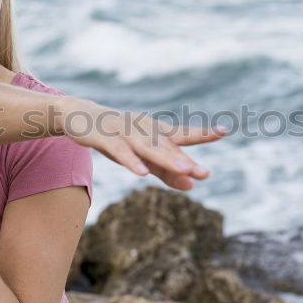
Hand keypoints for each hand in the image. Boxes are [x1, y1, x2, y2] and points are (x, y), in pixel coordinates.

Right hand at [56, 97, 227, 190]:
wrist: (79, 116)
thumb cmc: (117, 137)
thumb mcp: (142, 156)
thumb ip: (166, 171)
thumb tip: (192, 186)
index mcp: (154, 131)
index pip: (181, 134)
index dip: (201, 133)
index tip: (223, 131)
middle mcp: (143, 129)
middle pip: (167, 147)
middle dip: (185, 160)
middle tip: (205, 173)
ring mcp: (124, 132)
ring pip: (148, 147)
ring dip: (166, 159)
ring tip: (184, 170)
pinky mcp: (105, 138)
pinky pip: (120, 151)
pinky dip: (131, 161)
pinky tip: (142, 172)